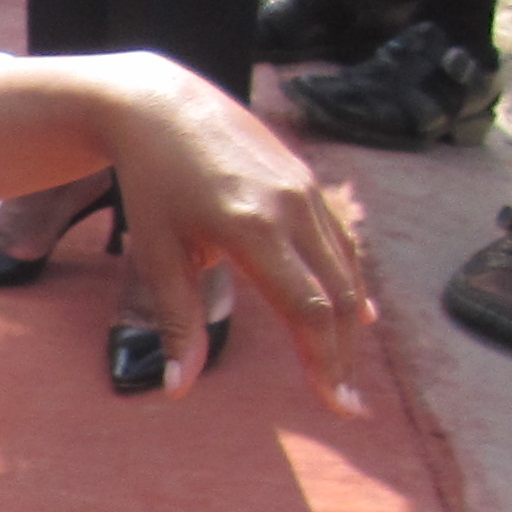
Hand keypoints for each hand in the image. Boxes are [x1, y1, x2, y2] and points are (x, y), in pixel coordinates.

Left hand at [103, 58, 373, 410]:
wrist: (161, 106)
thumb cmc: (151, 184)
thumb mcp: (156, 256)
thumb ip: (176, 324)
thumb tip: (177, 390)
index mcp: (254, 230)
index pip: (309, 311)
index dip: (326, 363)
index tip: (337, 405)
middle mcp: (292, 208)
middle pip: (339, 296)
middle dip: (345, 355)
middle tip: (348, 405)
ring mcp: (305, 189)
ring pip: (346, 268)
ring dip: (351, 323)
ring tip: (347, 368)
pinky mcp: (307, 178)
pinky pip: (341, 239)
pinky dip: (352, 280)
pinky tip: (359, 313)